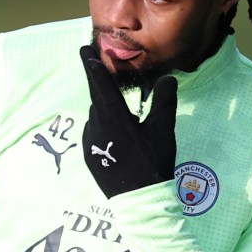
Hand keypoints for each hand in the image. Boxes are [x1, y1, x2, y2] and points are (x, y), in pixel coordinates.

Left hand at [79, 43, 177, 196]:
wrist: (139, 201)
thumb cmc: (152, 163)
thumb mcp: (163, 130)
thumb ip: (164, 101)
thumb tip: (167, 78)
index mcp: (113, 116)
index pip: (99, 83)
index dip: (92, 64)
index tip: (84, 49)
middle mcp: (96, 126)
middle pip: (98, 99)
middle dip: (100, 85)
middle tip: (97, 68)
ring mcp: (90, 142)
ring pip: (97, 117)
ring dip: (107, 111)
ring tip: (124, 119)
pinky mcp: (89, 156)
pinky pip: (95, 133)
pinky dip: (104, 128)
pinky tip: (119, 139)